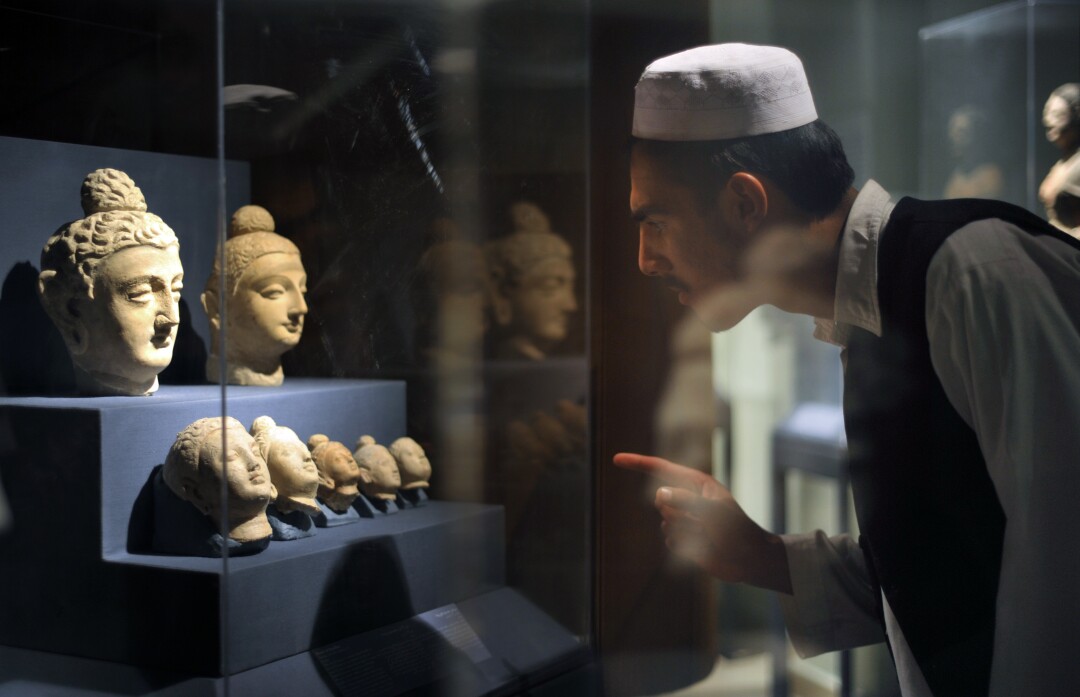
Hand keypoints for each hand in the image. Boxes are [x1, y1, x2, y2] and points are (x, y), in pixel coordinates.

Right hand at [613, 452, 791, 593]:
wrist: (749, 560)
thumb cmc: (737, 529)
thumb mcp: (713, 511)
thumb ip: (686, 500)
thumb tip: (659, 493)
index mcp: (696, 483)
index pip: (661, 468)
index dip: (638, 463)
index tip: (616, 460)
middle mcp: (688, 499)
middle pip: (661, 500)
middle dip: (678, 512)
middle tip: (702, 521)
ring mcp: (685, 519)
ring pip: (665, 523)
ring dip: (684, 532)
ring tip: (707, 536)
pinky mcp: (684, 539)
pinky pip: (670, 540)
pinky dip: (684, 546)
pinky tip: (702, 549)